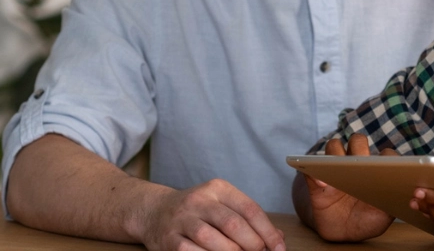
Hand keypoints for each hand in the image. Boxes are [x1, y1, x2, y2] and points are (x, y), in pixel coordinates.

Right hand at [136, 178, 284, 250]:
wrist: (154, 211)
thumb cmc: (198, 212)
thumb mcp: (222, 206)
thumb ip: (249, 220)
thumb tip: (278, 238)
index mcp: (218, 188)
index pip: (250, 209)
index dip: (268, 231)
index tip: (279, 248)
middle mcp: (199, 200)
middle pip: (233, 224)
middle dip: (253, 244)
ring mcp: (182, 220)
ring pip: (213, 239)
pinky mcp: (169, 239)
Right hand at [303, 133, 396, 241]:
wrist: (344, 230)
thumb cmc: (369, 219)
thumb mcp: (385, 216)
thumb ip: (396, 205)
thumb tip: (402, 200)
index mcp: (376, 168)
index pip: (384, 153)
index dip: (386, 156)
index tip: (386, 166)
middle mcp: (357, 163)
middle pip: (357, 141)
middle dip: (360, 147)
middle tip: (361, 161)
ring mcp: (336, 169)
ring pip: (333, 147)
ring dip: (335, 154)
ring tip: (338, 168)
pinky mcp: (317, 181)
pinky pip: (310, 170)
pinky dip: (314, 173)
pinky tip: (322, 184)